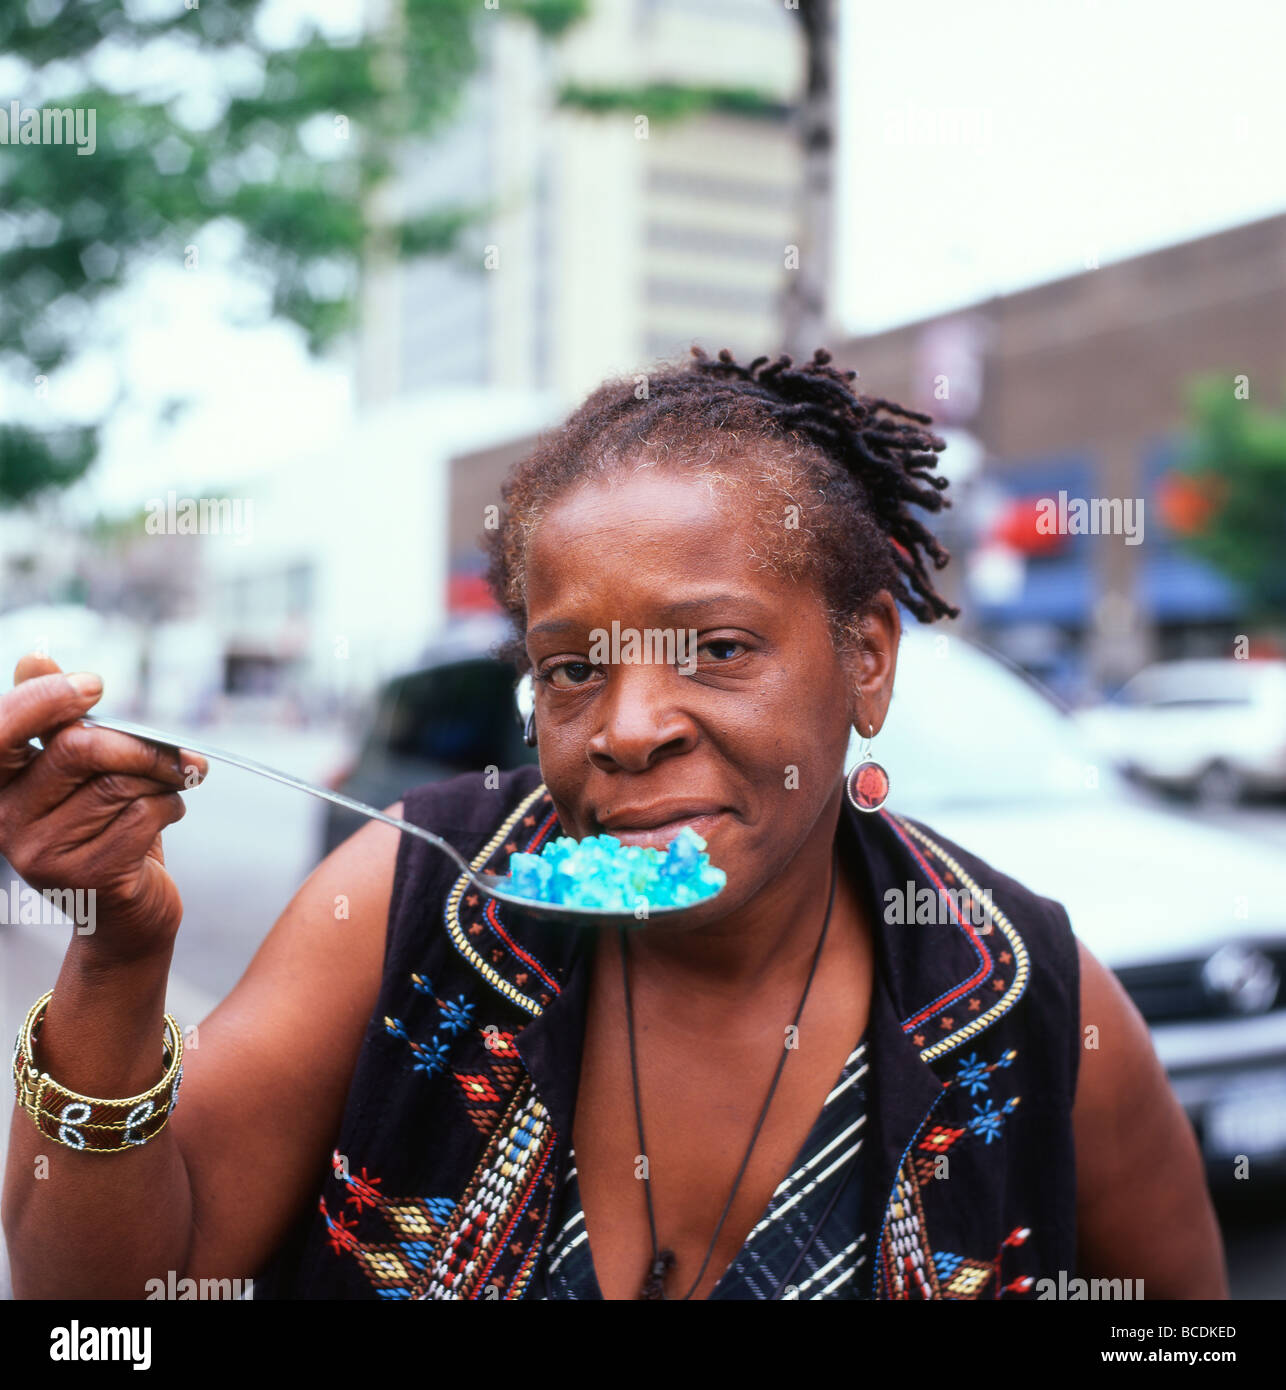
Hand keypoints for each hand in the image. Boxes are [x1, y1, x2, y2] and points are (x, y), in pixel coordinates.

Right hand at [0, 653, 207, 962]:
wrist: (128, 914)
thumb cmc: (108, 831)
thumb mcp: (83, 774)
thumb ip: (59, 721)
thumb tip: (33, 656)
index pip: (1, 728)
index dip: (46, 698)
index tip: (95, 685)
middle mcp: (5, 819)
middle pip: (79, 749)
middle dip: (143, 744)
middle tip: (183, 755)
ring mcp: (39, 853)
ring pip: (122, 783)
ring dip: (165, 782)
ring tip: (170, 793)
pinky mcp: (83, 877)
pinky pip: (144, 816)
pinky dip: (171, 809)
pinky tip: (164, 823)